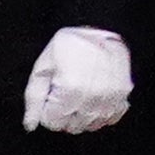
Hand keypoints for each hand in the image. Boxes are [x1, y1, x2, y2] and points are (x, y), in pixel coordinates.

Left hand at [19, 26, 134, 136]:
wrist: (101, 27)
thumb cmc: (69, 46)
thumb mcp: (42, 68)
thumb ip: (34, 98)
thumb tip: (30, 125)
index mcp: (70, 89)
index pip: (53, 122)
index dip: (47, 111)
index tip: (52, 96)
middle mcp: (93, 96)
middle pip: (72, 126)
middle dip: (64, 115)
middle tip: (64, 96)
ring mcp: (111, 96)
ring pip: (92, 125)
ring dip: (82, 116)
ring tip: (79, 97)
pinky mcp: (123, 93)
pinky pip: (111, 117)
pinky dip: (102, 114)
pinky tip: (95, 101)